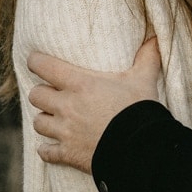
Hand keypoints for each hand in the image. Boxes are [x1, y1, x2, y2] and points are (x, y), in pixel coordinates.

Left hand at [27, 37, 161, 172]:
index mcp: (80, 84)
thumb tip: (156, 38)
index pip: (45, 67)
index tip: (35, 61)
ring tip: (53, 119)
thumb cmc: (139, 108)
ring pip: (38, 123)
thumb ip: (147, 57)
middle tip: (52, 93)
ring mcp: (65, 132)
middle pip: (36, 96)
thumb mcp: (144, 78)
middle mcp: (67, 106)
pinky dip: (47, 150)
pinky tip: (50, 148)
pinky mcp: (68, 153)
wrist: (140, 147)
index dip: (36, 62)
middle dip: (41, 94)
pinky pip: (46, 152)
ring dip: (44, 120)